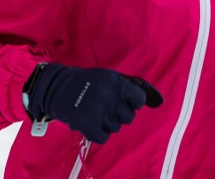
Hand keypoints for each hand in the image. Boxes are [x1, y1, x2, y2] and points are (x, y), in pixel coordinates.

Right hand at [25, 63, 162, 143]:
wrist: (56, 88)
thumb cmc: (86, 81)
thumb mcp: (108, 77)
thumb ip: (129, 87)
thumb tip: (158, 101)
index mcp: (117, 84)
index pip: (139, 101)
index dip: (132, 102)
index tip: (123, 101)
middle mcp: (111, 98)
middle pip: (129, 117)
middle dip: (118, 113)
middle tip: (104, 105)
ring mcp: (100, 113)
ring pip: (116, 127)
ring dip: (106, 122)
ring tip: (93, 111)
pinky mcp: (89, 126)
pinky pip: (103, 137)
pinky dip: (96, 132)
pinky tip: (89, 121)